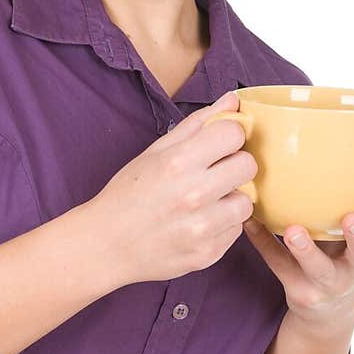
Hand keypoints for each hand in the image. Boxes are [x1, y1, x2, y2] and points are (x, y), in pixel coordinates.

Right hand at [91, 89, 257, 284]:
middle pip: (248, 165)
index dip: (229, 135)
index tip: (218, 144)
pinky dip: (222, 225)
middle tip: (214, 173)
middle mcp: (193, 195)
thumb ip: (197, 124)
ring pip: (246, 202)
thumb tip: (232, 100)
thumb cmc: (127, 195)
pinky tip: (197, 223)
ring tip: (205, 203)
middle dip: (235, 165)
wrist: (106, 246)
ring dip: (230, 199)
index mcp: (178, 163)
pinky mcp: (208, 253)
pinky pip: (235, 230)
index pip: (234, 133)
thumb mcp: (154, 152)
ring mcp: (202, 228)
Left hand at [242, 198, 353, 333]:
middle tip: (352, 217)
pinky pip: (279, 266)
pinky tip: (250, 222)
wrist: (328, 311)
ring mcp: (327, 283)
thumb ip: (351, 199)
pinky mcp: (300, 291)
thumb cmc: (341, 253)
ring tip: (295, 230)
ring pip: (319, 267)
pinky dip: (263, 243)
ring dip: (306, 248)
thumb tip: (327, 135)